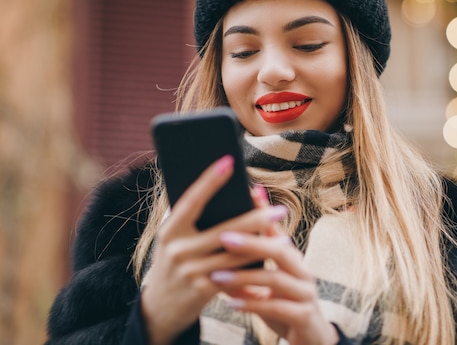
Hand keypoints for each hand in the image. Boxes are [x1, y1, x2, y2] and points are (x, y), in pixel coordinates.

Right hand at [140, 156, 287, 344]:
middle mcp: (177, 249)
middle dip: (254, 219)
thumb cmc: (174, 262)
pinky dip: (253, 268)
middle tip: (280, 209)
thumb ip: (190, 217)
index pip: (191, 200)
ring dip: (262, 245)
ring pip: (234, 255)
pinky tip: (271, 262)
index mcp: (169, 230)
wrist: (159, 308)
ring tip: (284, 235)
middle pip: (223, 231)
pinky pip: (234, 277)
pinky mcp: (201, 290)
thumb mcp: (173, 239)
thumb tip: (216, 185)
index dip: (209, 180)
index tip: (229, 160)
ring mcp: (189, 271)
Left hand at [210, 187, 338, 344]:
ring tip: (217, 275)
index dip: (263, 210)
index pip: (276, 229)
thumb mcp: (264, 285)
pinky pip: (276, 307)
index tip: (247, 191)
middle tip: (223, 237)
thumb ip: (246, 268)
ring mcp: (305, 293)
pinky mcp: (303, 316)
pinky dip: (252, 304)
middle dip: (252, 242)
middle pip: (280, 249)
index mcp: (291, 258)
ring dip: (245, 276)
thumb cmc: (283, 306)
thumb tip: (216, 248)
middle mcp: (302, 271)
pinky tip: (232, 303)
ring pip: (276, 279)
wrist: (310, 339)